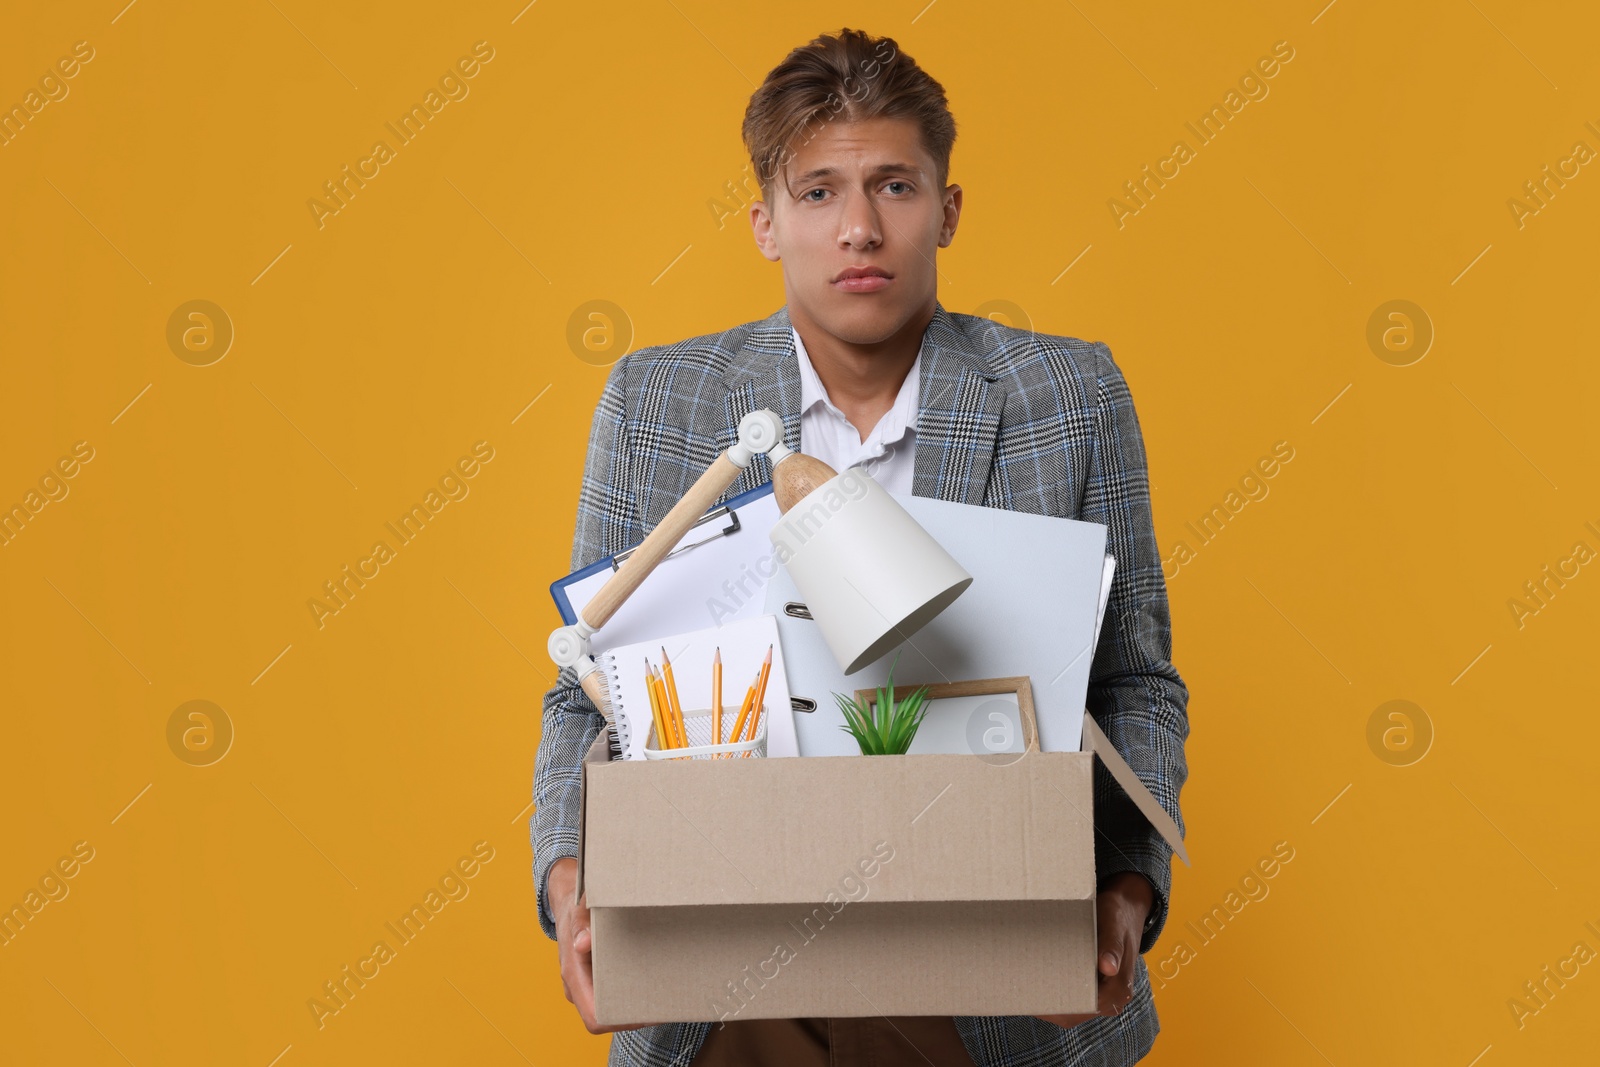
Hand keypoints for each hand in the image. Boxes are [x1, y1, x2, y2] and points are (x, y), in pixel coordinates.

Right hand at [549, 857, 660, 1033]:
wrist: (568, 904)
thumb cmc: (574, 908)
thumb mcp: (577, 910)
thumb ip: (580, 923)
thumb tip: (583, 944)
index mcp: (573, 975)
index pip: (594, 1017)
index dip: (619, 1021)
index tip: (645, 1012)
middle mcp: (579, 986)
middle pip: (607, 1016)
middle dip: (633, 1013)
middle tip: (662, 1001)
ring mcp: (586, 984)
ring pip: (612, 1005)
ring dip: (634, 1002)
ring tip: (662, 991)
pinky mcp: (595, 978)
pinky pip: (613, 992)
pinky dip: (630, 989)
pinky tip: (651, 978)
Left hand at [1034, 871, 1152, 1028]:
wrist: (1127, 908)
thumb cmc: (1118, 915)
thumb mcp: (1114, 924)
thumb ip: (1112, 946)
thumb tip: (1108, 967)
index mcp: (1119, 989)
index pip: (1084, 1008)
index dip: (1058, 1007)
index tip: (1034, 996)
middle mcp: (1113, 997)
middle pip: (1074, 1012)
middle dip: (1049, 1004)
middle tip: (1022, 989)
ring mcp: (1104, 993)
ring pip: (1072, 1006)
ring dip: (1051, 997)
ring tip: (1025, 983)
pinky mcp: (1095, 985)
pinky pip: (1074, 995)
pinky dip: (1057, 989)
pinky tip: (1038, 977)